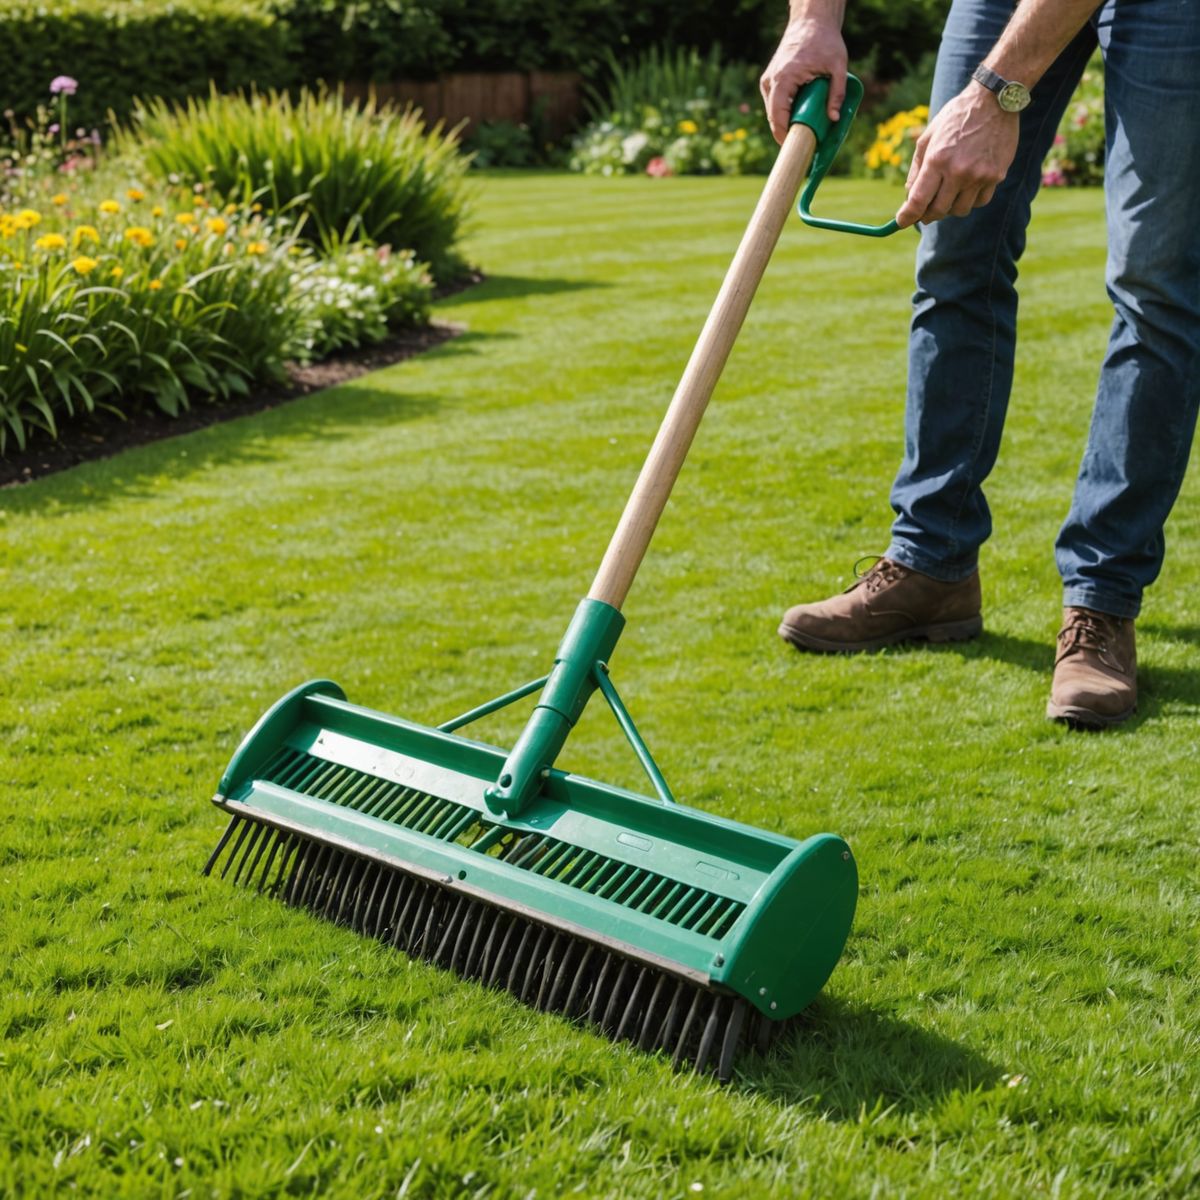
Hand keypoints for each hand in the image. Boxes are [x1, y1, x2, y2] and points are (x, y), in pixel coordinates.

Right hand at [759, 18, 847, 144]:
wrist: (810, 21)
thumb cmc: (825, 40)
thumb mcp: (838, 66)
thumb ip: (837, 93)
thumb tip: (834, 119)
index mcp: (784, 78)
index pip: (777, 116)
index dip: (784, 135)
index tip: (795, 148)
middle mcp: (771, 81)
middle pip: (773, 117)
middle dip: (786, 132)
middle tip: (802, 144)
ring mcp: (768, 81)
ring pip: (773, 111)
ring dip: (786, 122)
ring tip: (802, 130)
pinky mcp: (770, 80)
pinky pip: (775, 103)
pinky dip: (785, 112)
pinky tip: (798, 116)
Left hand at [896, 85, 1018, 227]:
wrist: (994, 100)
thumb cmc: (956, 118)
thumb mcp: (928, 137)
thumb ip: (916, 169)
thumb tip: (909, 197)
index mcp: (937, 160)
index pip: (918, 201)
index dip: (907, 217)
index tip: (901, 222)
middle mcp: (959, 171)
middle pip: (937, 211)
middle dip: (927, 215)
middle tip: (924, 212)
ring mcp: (980, 175)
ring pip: (959, 210)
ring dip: (949, 208)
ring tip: (947, 194)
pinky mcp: (997, 175)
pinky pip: (979, 202)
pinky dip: (970, 200)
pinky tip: (966, 187)